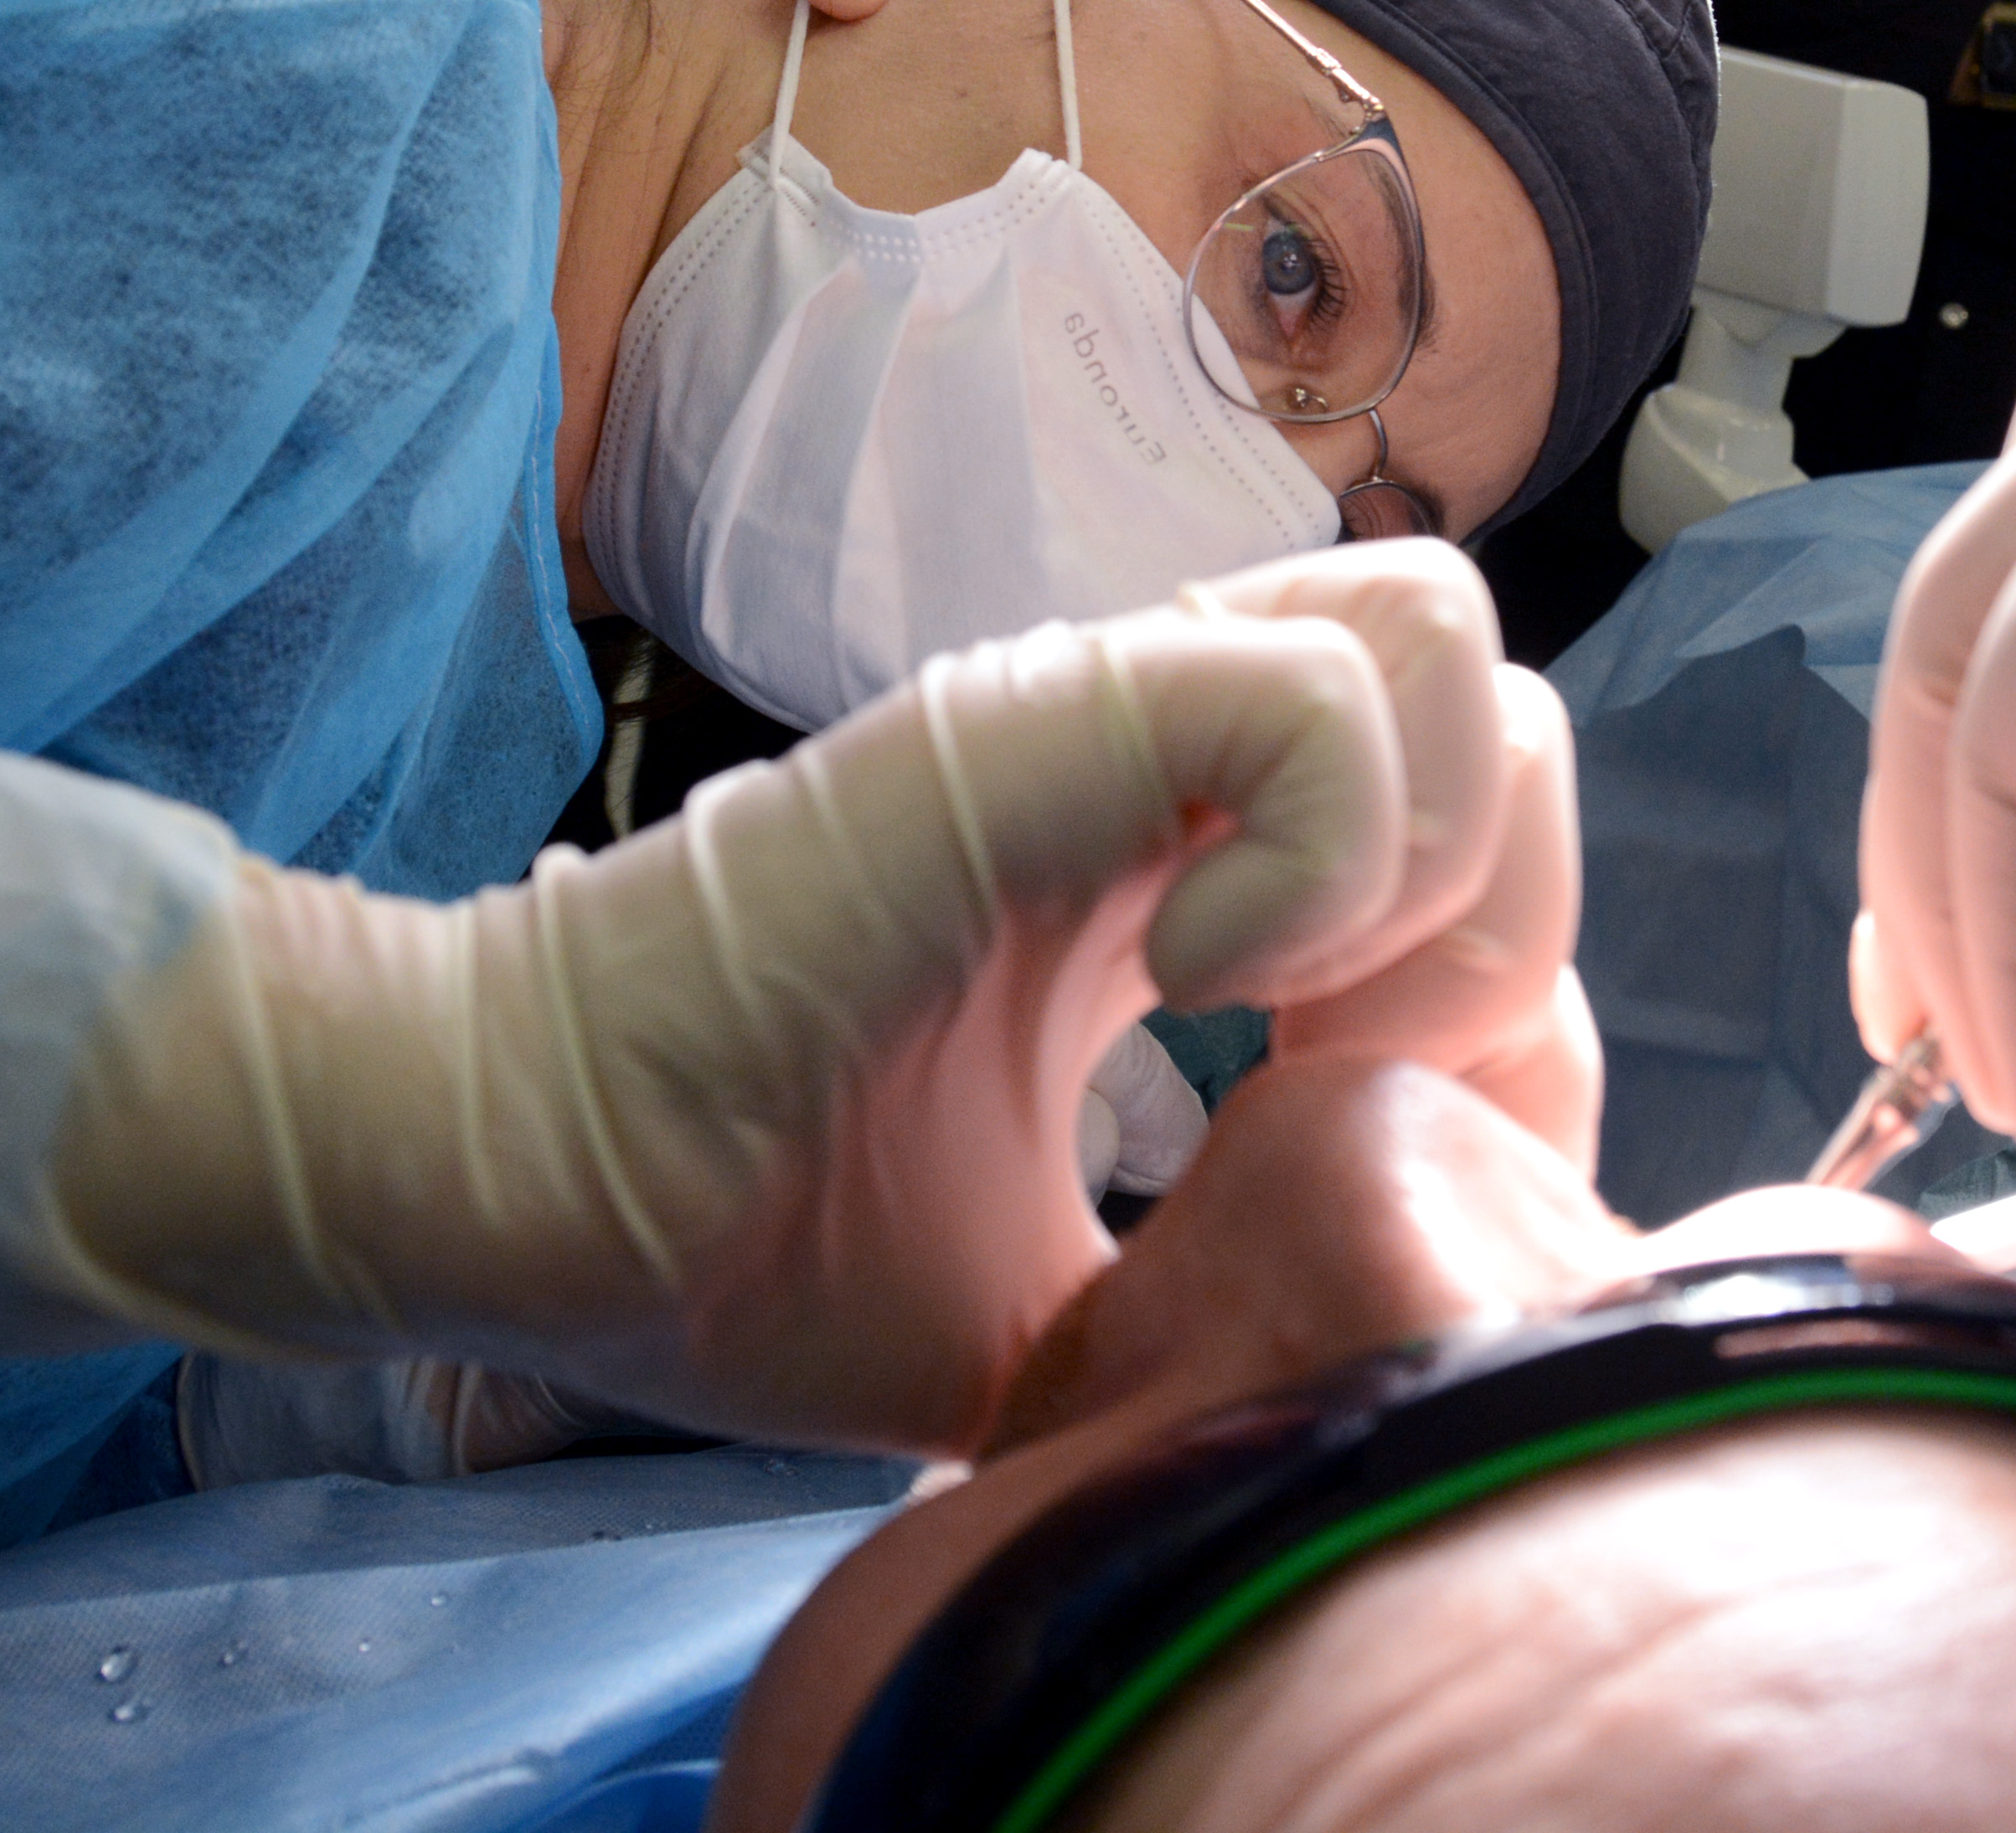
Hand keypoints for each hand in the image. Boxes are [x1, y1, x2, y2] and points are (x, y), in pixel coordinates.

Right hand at [49, 541, 1573, 1452]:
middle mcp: (1163, 752)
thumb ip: (1196, 1282)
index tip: (1341, 1144)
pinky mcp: (1045, 716)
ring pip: (1446, 647)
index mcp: (1171, 861)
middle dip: (1490, 919)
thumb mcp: (1053, 1304)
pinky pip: (1322, 702)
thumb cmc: (739, 1239)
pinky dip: (1327, 867)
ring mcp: (1108, 712)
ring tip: (1275, 1017)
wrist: (521, 1192)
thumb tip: (1312, 1367)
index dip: (1480, 1003)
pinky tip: (1202, 996)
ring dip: (1420, 866)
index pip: (1468, 820)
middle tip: (1334, 1074)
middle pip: (1494, 704)